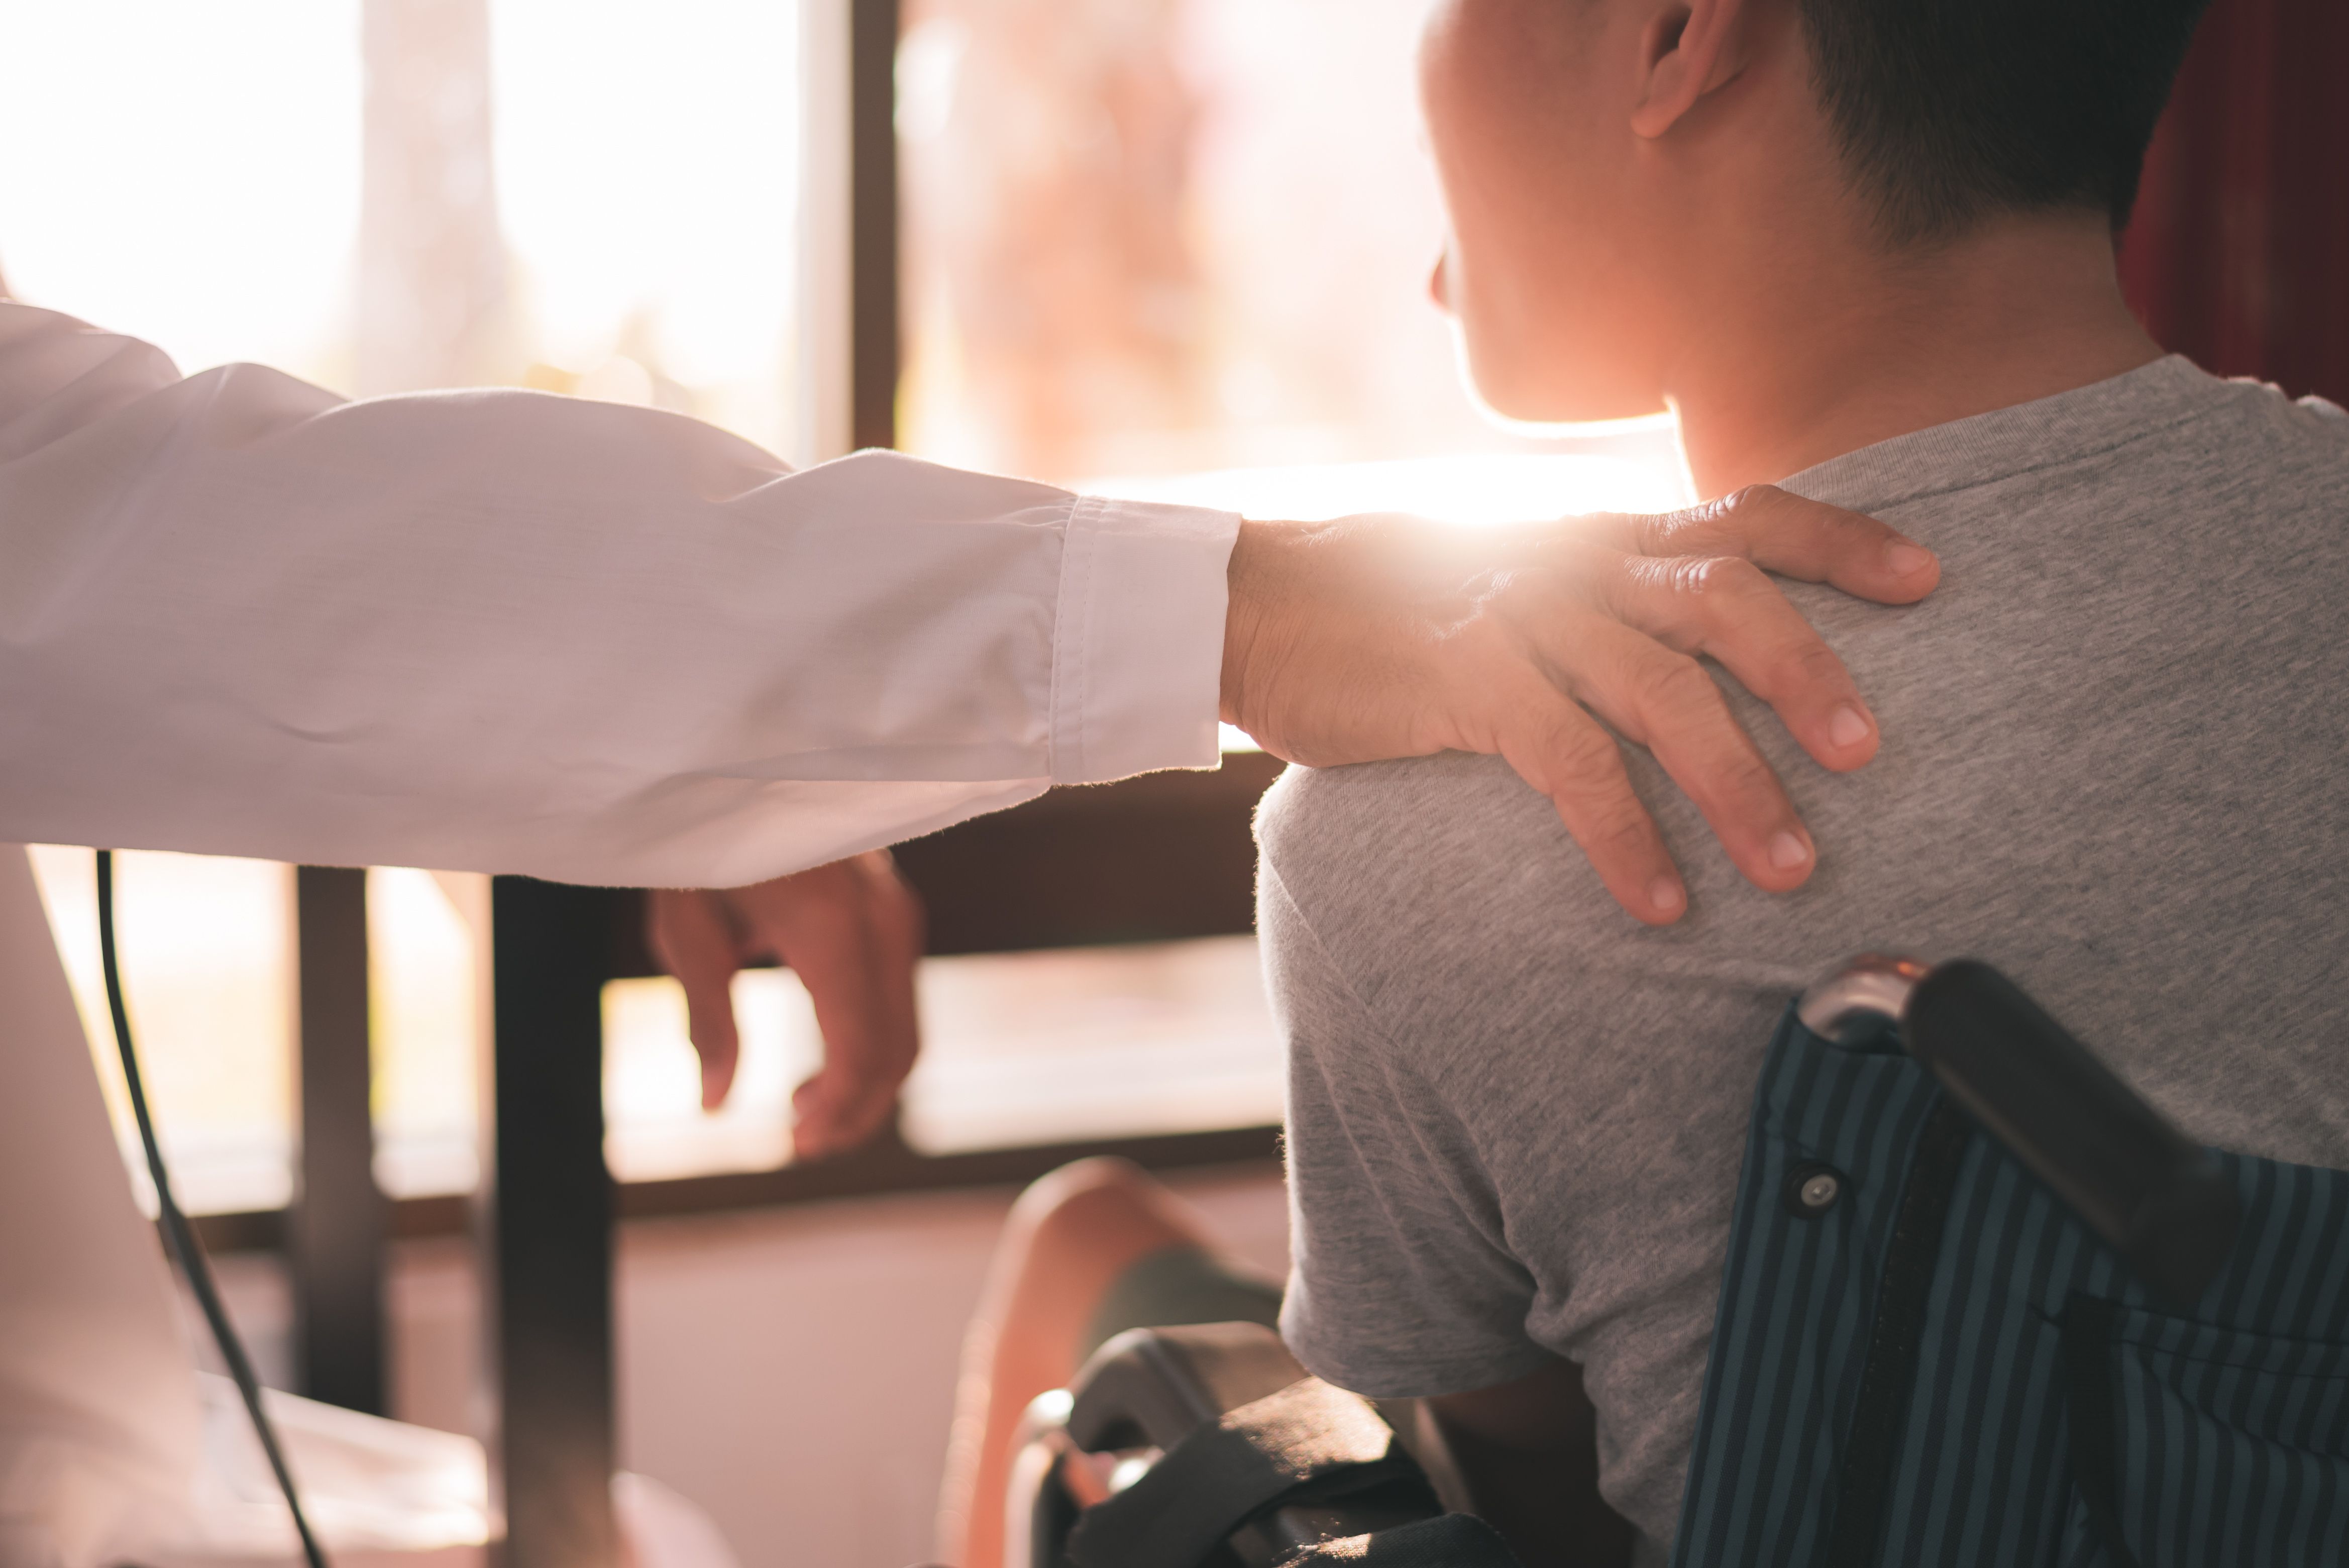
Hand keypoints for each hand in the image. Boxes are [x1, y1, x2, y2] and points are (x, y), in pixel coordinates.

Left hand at [646, 851, 925, 1158]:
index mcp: (831, 929)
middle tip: (798, 1142)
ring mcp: (897, 913)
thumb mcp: (686, 927)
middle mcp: (883, 922)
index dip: (836, 1112)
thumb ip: (708, 1017)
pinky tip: (821, 1060)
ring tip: (802, 1105)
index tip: (793, 1144)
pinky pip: (900, 999)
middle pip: (898, 1050)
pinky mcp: (894, 910)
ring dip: (865, 1083)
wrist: (744, 758)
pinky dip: (872, 1044)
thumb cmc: (704, 836)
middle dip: (857, 1111)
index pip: (861, 1049)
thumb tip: (717, 1105)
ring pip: (908, 1029)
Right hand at [1219, 485, 1939, 923]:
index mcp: (1597, 532)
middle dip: (1810, 673)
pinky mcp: (1464, 678)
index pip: (1744, 513)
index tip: (1929, 578)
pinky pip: (1570, 762)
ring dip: (1738, 782)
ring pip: (1662, 690)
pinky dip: (1625, 835)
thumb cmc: (1386, 607)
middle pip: (1727, 599)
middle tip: (1871, 755)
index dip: (1844, 540)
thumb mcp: (1506, 574)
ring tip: (1791, 869)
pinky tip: (1661, 899)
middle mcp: (1574, 559)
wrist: (1252, 604)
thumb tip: (1674, 653)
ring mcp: (1520, 614)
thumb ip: (1594, 600)